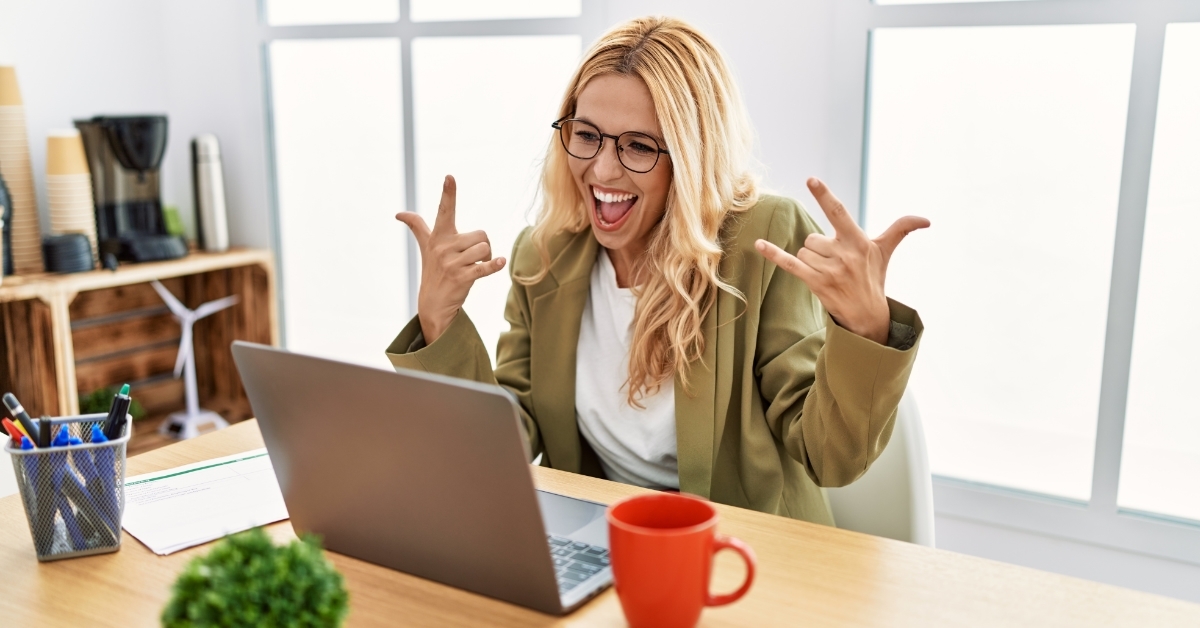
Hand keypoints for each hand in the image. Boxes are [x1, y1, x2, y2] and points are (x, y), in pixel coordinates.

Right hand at [395, 175, 505, 343]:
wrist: (433, 303)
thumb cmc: (433, 270)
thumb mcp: (425, 247)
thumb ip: (416, 227)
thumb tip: (398, 214)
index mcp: (438, 236)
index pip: (445, 210)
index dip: (448, 194)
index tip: (450, 176)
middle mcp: (443, 247)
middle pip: (481, 234)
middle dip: (483, 246)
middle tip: (473, 258)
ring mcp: (452, 263)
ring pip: (484, 248)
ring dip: (486, 258)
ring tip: (473, 268)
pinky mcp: (462, 277)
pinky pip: (484, 266)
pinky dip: (494, 265)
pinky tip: (500, 262)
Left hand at [754, 177, 928, 344]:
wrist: (868, 316)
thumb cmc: (874, 278)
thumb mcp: (886, 252)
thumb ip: (901, 229)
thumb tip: (927, 220)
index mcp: (858, 241)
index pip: (839, 212)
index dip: (825, 195)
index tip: (811, 179)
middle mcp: (844, 254)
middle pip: (813, 238)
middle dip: (820, 249)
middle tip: (836, 265)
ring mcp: (830, 269)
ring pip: (803, 251)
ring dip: (811, 261)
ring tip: (829, 275)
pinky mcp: (816, 283)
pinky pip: (789, 264)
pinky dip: (773, 254)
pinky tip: (758, 244)